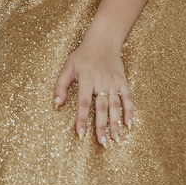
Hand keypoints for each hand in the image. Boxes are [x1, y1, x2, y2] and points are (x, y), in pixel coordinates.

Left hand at [54, 32, 133, 146]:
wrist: (103, 42)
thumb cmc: (82, 56)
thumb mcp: (68, 67)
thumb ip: (60, 86)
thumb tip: (56, 104)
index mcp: (87, 78)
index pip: (84, 103)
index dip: (82, 119)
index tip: (81, 134)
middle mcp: (102, 82)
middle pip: (102, 107)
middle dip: (102, 126)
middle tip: (102, 142)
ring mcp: (114, 82)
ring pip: (116, 106)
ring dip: (116, 123)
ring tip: (115, 139)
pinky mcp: (123, 82)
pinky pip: (127, 98)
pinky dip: (129, 111)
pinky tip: (129, 124)